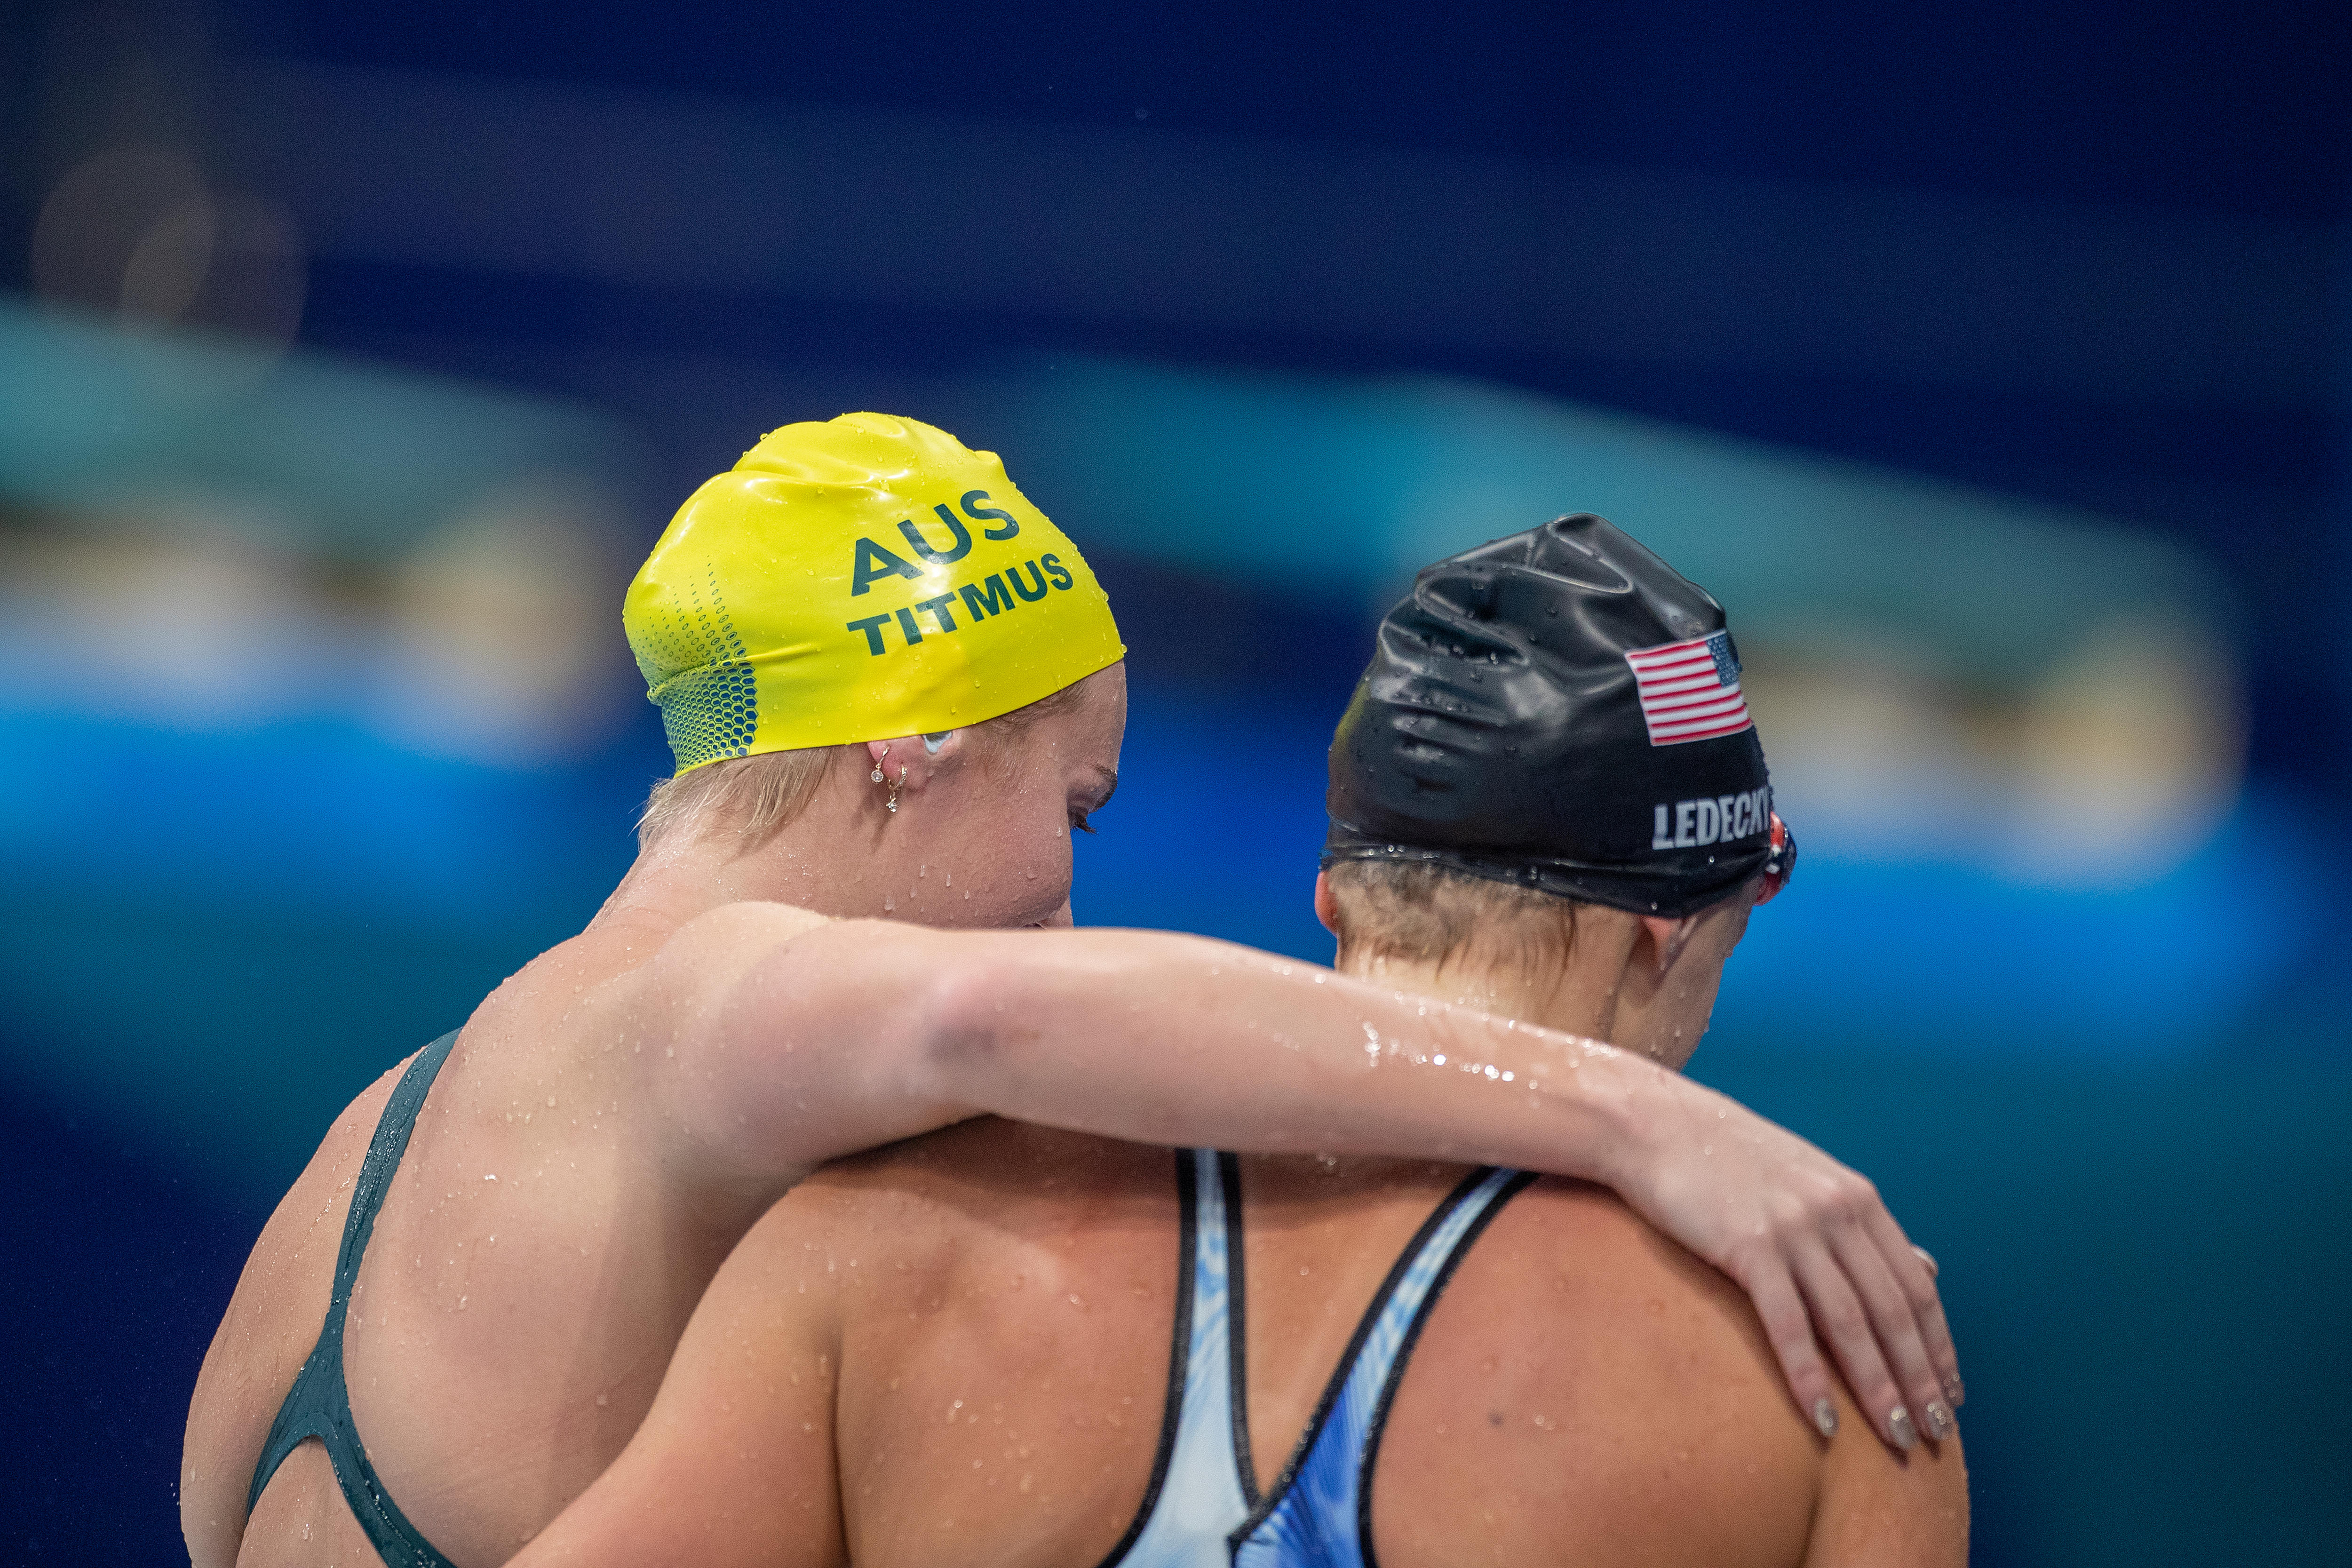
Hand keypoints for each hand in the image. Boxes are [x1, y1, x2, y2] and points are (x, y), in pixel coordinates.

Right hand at [1609, 1073, 1961, 1451]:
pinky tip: (1825, 1418)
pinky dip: (1810, 1377)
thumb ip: (1867, 1227)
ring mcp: (1794, 1229)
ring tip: (1897, 1437)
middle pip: (1893, 1312)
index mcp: (1858, 1198)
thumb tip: (1929, 1269)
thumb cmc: (1729, 1157)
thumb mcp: (1813, 1179)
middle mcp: (1836, 1212)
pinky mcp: (1748, 1246)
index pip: (1916, 1288)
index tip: (1951, 1396)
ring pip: (1851, 1325)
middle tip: (1935, 1434)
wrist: (1655, 1124)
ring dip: (1880, 1389)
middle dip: (1919, 1380)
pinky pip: (1788, 1324)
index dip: (1939, 1348)